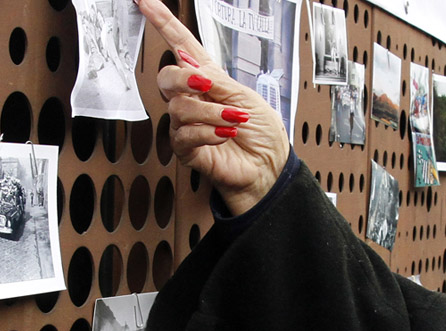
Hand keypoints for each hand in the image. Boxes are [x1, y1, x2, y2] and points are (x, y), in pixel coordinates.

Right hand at [136, 0, 288, 213]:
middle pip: (167, 77)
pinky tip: (225, 135)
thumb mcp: (246, 98)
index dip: (164, 24)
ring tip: (233, 122)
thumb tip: (189, 63)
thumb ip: (218, 81)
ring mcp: (187, 124)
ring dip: (210, 113)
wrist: (270, 169)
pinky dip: (208, 133)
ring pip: (179, 108)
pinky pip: (185, 135)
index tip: (145, 1)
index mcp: (209, 80)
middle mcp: (193, 99)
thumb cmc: (262, 134)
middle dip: (183, 78)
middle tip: (205, 85)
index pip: (182, 46)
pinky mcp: (187, 149)